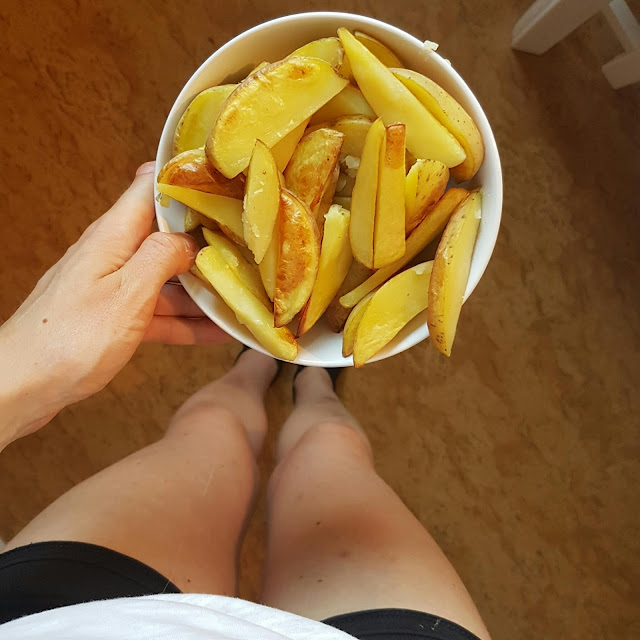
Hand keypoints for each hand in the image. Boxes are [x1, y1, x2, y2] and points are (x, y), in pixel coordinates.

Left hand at [0, 162, 229, 447]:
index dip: (186, 180)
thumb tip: (190, 239)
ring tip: (244, 294)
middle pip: (167, 235)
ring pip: (168, 278)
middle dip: (207, 240)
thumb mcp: (128, 294)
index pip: (150, 186)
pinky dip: (186, 320)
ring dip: (203, 288)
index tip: (224, 187)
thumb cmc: (71, 338)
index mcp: (114, 236)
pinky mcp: (116, 316)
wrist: (25, 386)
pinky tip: (219, 332)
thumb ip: (162, 258)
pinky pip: (159, 311)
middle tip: (249, 247)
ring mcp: (116, 286)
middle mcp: (115, 254)